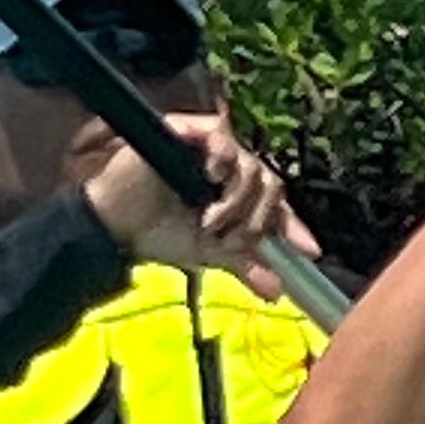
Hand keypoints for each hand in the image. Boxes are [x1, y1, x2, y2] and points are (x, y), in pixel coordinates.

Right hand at [85, 116, 294, 277]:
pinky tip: (213, 175)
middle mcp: (226, 167)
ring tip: (209, 223)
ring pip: (250, 164)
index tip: (309, 251)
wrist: (115, 229)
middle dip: (257, 218)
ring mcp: (207, 148)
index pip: (275, 202)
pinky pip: (220, 133)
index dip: (293, 225)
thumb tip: (277, 291)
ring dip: (236, 200)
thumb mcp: (208, 254)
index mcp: (234, 192)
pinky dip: (223, 155)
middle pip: (269, 182)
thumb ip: (243, 266)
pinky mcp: (185, 131)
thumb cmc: (157, 235)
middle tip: (234, 241)